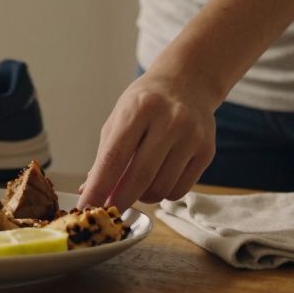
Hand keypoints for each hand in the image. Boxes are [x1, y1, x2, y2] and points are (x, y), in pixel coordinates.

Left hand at [77, 70, 217, 210]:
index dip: (99, 186)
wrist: (187, 83)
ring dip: (143, 196)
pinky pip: (179, 190)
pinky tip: (158, 179)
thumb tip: (89, 191)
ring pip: (161, 189)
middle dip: (119, 200)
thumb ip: (105, 155)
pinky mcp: (207, 151)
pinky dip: (163, 193)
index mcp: (140, 108)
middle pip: (140, 176)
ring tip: (137, 185)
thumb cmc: (146, 103)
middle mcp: (170, 120)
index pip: (115, 156)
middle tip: (109, 209)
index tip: (86, 207)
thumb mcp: (119, 118)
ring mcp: (192, 136)